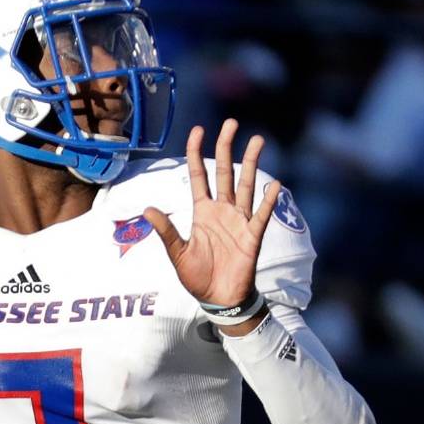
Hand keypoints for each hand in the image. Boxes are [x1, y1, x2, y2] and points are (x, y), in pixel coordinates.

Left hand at [144, 119, 279, 317]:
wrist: (219, 299)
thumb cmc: (197, 277)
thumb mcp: (177, 253)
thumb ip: (166, 231)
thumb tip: (147, 208)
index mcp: (201, 211)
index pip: (199, 174)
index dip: (196, 152)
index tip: (197, 129)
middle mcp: (221, 210)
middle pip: (224, 171)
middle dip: (227, 147)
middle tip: (231, 123)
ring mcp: (239, 220)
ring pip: (246, 185)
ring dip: (251, 163)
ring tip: (257, 140)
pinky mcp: (253, 235)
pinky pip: (262, 214)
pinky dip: (268, 200)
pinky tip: (275, 184)